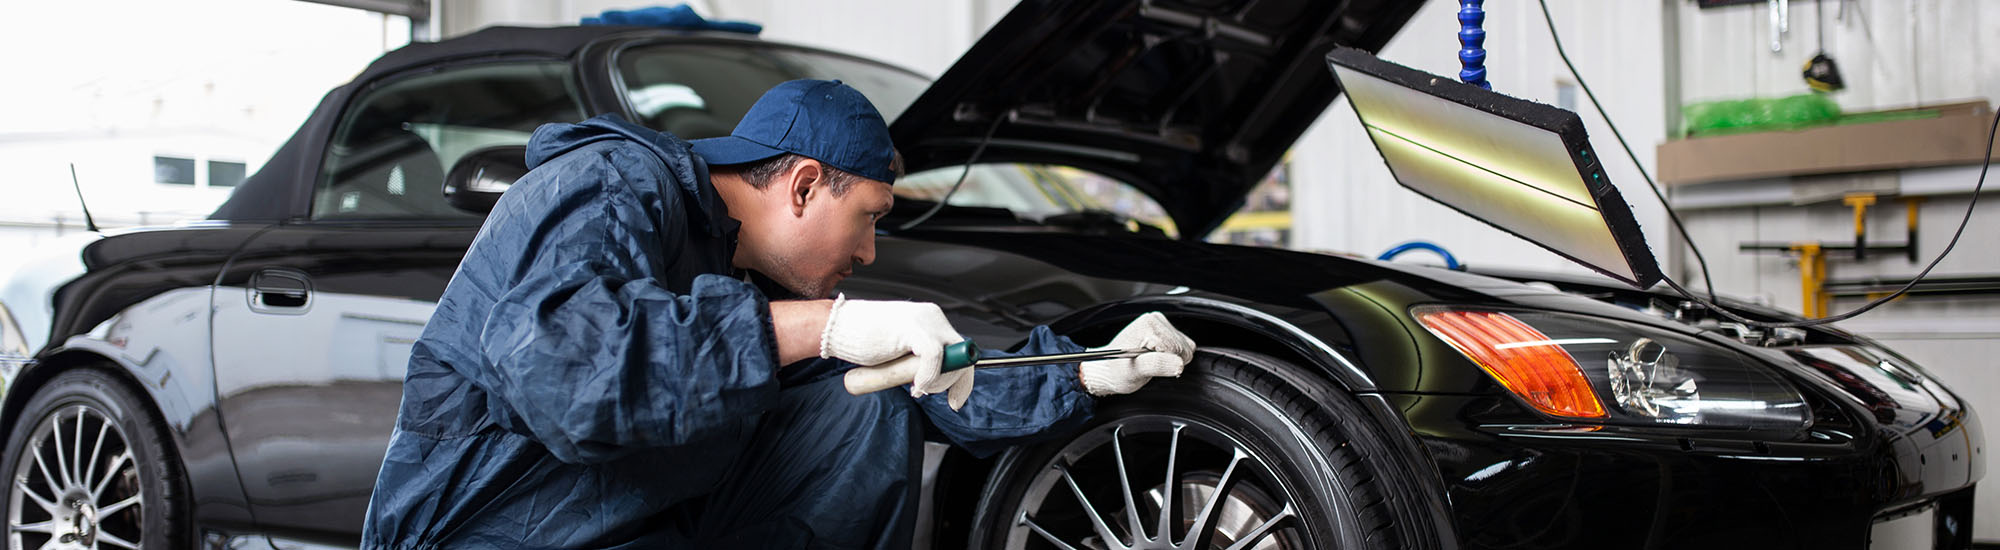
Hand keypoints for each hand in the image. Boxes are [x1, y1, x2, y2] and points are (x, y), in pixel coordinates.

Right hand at [823, 297, 974, 408]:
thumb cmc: (863, 340)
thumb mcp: (900, 350)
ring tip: (914, 387)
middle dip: (948, 383)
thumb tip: (940, 380)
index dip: (960, 378)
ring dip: (937, 382)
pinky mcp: (914, 329)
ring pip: (951, 359)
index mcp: (931, 320)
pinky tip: (915, 385)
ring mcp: (925, 321)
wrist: (837, 327)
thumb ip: (920, 359)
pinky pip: (935, 358)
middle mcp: (933, 316)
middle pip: (961, 356)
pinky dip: (929, 377)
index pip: (961, 351)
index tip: (954, 401)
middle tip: (922, 392)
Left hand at [1080, 312, 1194, 395]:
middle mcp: (1155, 320)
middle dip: (1170, 360)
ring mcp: (1161, 323)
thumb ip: (1157, 365)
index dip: (1168, 363)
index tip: (1149, 365)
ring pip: (1186, 346)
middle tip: (1149, 363)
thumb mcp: (1135, 371)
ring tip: (1151, 360)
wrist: (1110, 368)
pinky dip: (1173, 355)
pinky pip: (1183, 345)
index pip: (1178, 348)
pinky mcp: (1165, 329)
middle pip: (1184, 347)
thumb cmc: (1118, 370)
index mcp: (1148, 325)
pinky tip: (1156, 356)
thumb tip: (1178, 364)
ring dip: (1171, 358)